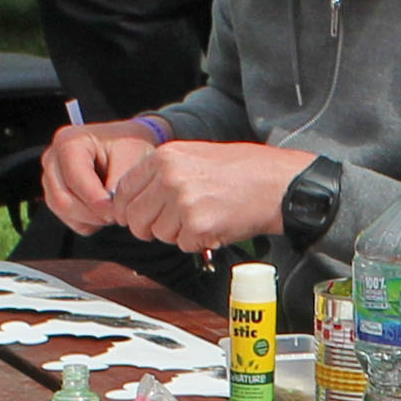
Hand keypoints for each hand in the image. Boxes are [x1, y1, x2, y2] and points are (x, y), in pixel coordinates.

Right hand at [37, 119, 157, 231]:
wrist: (130, 148)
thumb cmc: (131, 149)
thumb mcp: (131, 161)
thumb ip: (119, 186)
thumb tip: (109, 209)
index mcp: (68, 142)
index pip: (74, 179)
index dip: (96, 200)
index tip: (117, 211)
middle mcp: (53, 159)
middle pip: (62, 200)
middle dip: (93, 213)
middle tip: (118, 214)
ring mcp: (51, 179)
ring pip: (64, 212)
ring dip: (93, 218)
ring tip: (115, 208)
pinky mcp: (56, 196)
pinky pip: (70, 220)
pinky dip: (91, 222)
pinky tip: (106, 208)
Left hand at [112, 140, 313, 253]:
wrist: (277, 183)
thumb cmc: (243, 170)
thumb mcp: (194, 155)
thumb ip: (162, 174)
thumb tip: (135, 199)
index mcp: (165, 157)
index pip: (122, 191)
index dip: (128, 209)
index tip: (137, 216)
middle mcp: (169, 177)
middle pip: (134, 218)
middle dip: (150, 227)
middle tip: (173, 224)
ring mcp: (182, 202)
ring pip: (159, 235)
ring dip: (178, 234)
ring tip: (203, 217)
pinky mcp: (198, 225)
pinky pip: (183, 245)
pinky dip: (198, 242)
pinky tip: (215, 225)